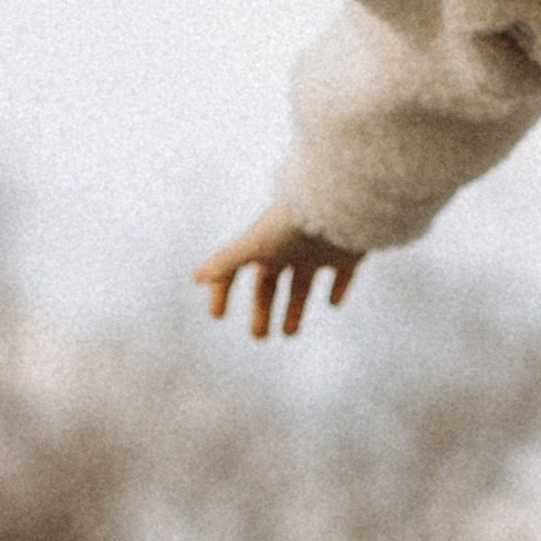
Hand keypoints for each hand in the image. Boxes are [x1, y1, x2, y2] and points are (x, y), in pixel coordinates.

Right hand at [192, 206, 363, 337]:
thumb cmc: (293, 223)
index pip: (235, 269)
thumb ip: (226, 261)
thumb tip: (194, 277)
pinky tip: (333, 304)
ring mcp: (318, 250)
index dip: (222, 291)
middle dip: (262, 309)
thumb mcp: (256, 245)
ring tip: (288, 334)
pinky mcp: (347, 253)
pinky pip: (342, 274)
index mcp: (263, 243)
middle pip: (270, 283)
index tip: (217, 315)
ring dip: (294, 309)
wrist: (340, 204)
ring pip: (302, 284)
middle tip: (258, 336)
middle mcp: (288, 246)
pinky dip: (338, 288)